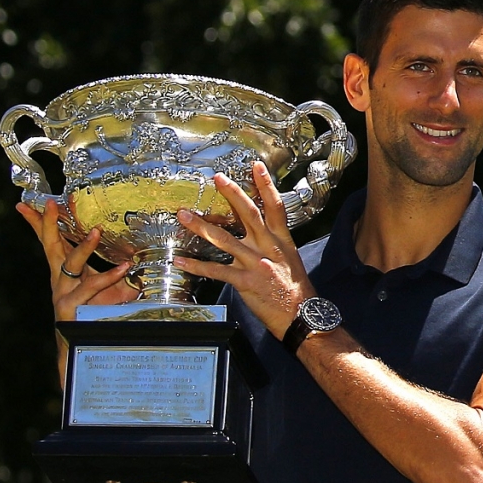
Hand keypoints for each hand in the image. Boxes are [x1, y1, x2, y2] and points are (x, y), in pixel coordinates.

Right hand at [16, 199, 135, 321]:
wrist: (85, 345)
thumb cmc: (97, 314)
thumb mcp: (112, 288)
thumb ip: (122, 272)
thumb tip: (144, 257)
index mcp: (64, 269)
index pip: (50, 241)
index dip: (39, 223)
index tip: (30, 203)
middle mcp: (60, 278)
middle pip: (50, 245)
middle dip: (47, 223)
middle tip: (49, 204)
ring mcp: (63, 292)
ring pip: (71, 264)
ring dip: (84, 247)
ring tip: (97, 231)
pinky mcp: (70, 306)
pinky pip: (90, 287)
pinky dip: (108, 277)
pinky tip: (124, 268)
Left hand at [173, 162, 314, 338]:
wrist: (302, 316)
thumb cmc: (296, 290)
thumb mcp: (289, 260)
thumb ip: (272, 245)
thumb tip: (256, 234)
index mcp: (281, 240)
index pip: (275, 207)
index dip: (266, 185)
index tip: (256, 166)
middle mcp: (267, 247)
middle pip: (249, 214)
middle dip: (232, 194)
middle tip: (217, 178)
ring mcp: (255, 263)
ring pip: (224, 239)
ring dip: (201, 226)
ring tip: (184, 215)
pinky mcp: (244, 281)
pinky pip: (216, 270)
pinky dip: (196, 265)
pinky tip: (180, 260)